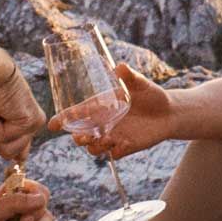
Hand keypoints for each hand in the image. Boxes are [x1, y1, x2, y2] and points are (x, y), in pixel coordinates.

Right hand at [0, 68, 50, 164]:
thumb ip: (3, 138)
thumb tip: (21, 161)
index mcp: (24, 122)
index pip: (21, 150)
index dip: (7, 147)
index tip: (2, 133)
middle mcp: (34, 122)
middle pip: (10, 154)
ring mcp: (35, 122)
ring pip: (8, 151)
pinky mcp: (32, 121)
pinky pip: (5, 139)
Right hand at [63, 56, 181, 163]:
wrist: (169, 112)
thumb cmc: (151, 94)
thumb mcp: (140, 83)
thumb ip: (129, 76)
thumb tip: (120, 66)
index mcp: (100, 106)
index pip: (76, 114)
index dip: (62, 119)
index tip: (52, 125)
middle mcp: (103, 123)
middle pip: (80, 135)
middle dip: (78, 138)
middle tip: (84, 137)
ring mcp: (113, 136)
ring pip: (94, 148)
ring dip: (95, 146)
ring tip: (106, 139)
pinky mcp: (126, 146)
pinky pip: (115, 154)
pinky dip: (116, 151)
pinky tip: (124, 145)